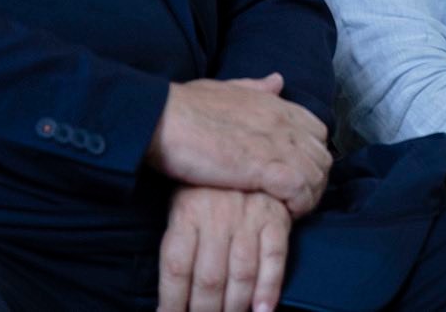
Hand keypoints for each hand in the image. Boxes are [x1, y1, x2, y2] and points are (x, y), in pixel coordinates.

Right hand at [148, 75, 331, 217]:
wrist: (163, 117)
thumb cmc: (186, 106)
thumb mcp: (226, 88)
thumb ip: (255, 88)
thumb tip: (277, 81)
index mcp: (276, 104)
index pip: (317, 132)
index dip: (310, 156)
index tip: (293, 174)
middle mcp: (284, 122)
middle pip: (322, 157)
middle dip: (313, 181)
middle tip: (292, 200)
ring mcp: (278, 144)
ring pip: (317, 176)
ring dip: (308, 197)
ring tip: (288, 211)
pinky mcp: (266, 168)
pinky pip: (301, 190)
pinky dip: (298, 205)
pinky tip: (282, 214)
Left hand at [158, 186, 290, 311]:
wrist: (246, 150)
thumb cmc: (207, 186)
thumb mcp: (182, 204)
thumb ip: (178, 243)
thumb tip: (170, 295)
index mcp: (188, 213)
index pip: (176, 268)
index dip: (172, 302)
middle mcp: (218, 217)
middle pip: (209, 278)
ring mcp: (249, 218)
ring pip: (241, 274)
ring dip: (234, 307)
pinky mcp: (276, 218)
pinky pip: (274, 258)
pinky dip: (269, 288)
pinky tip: (261, 310)